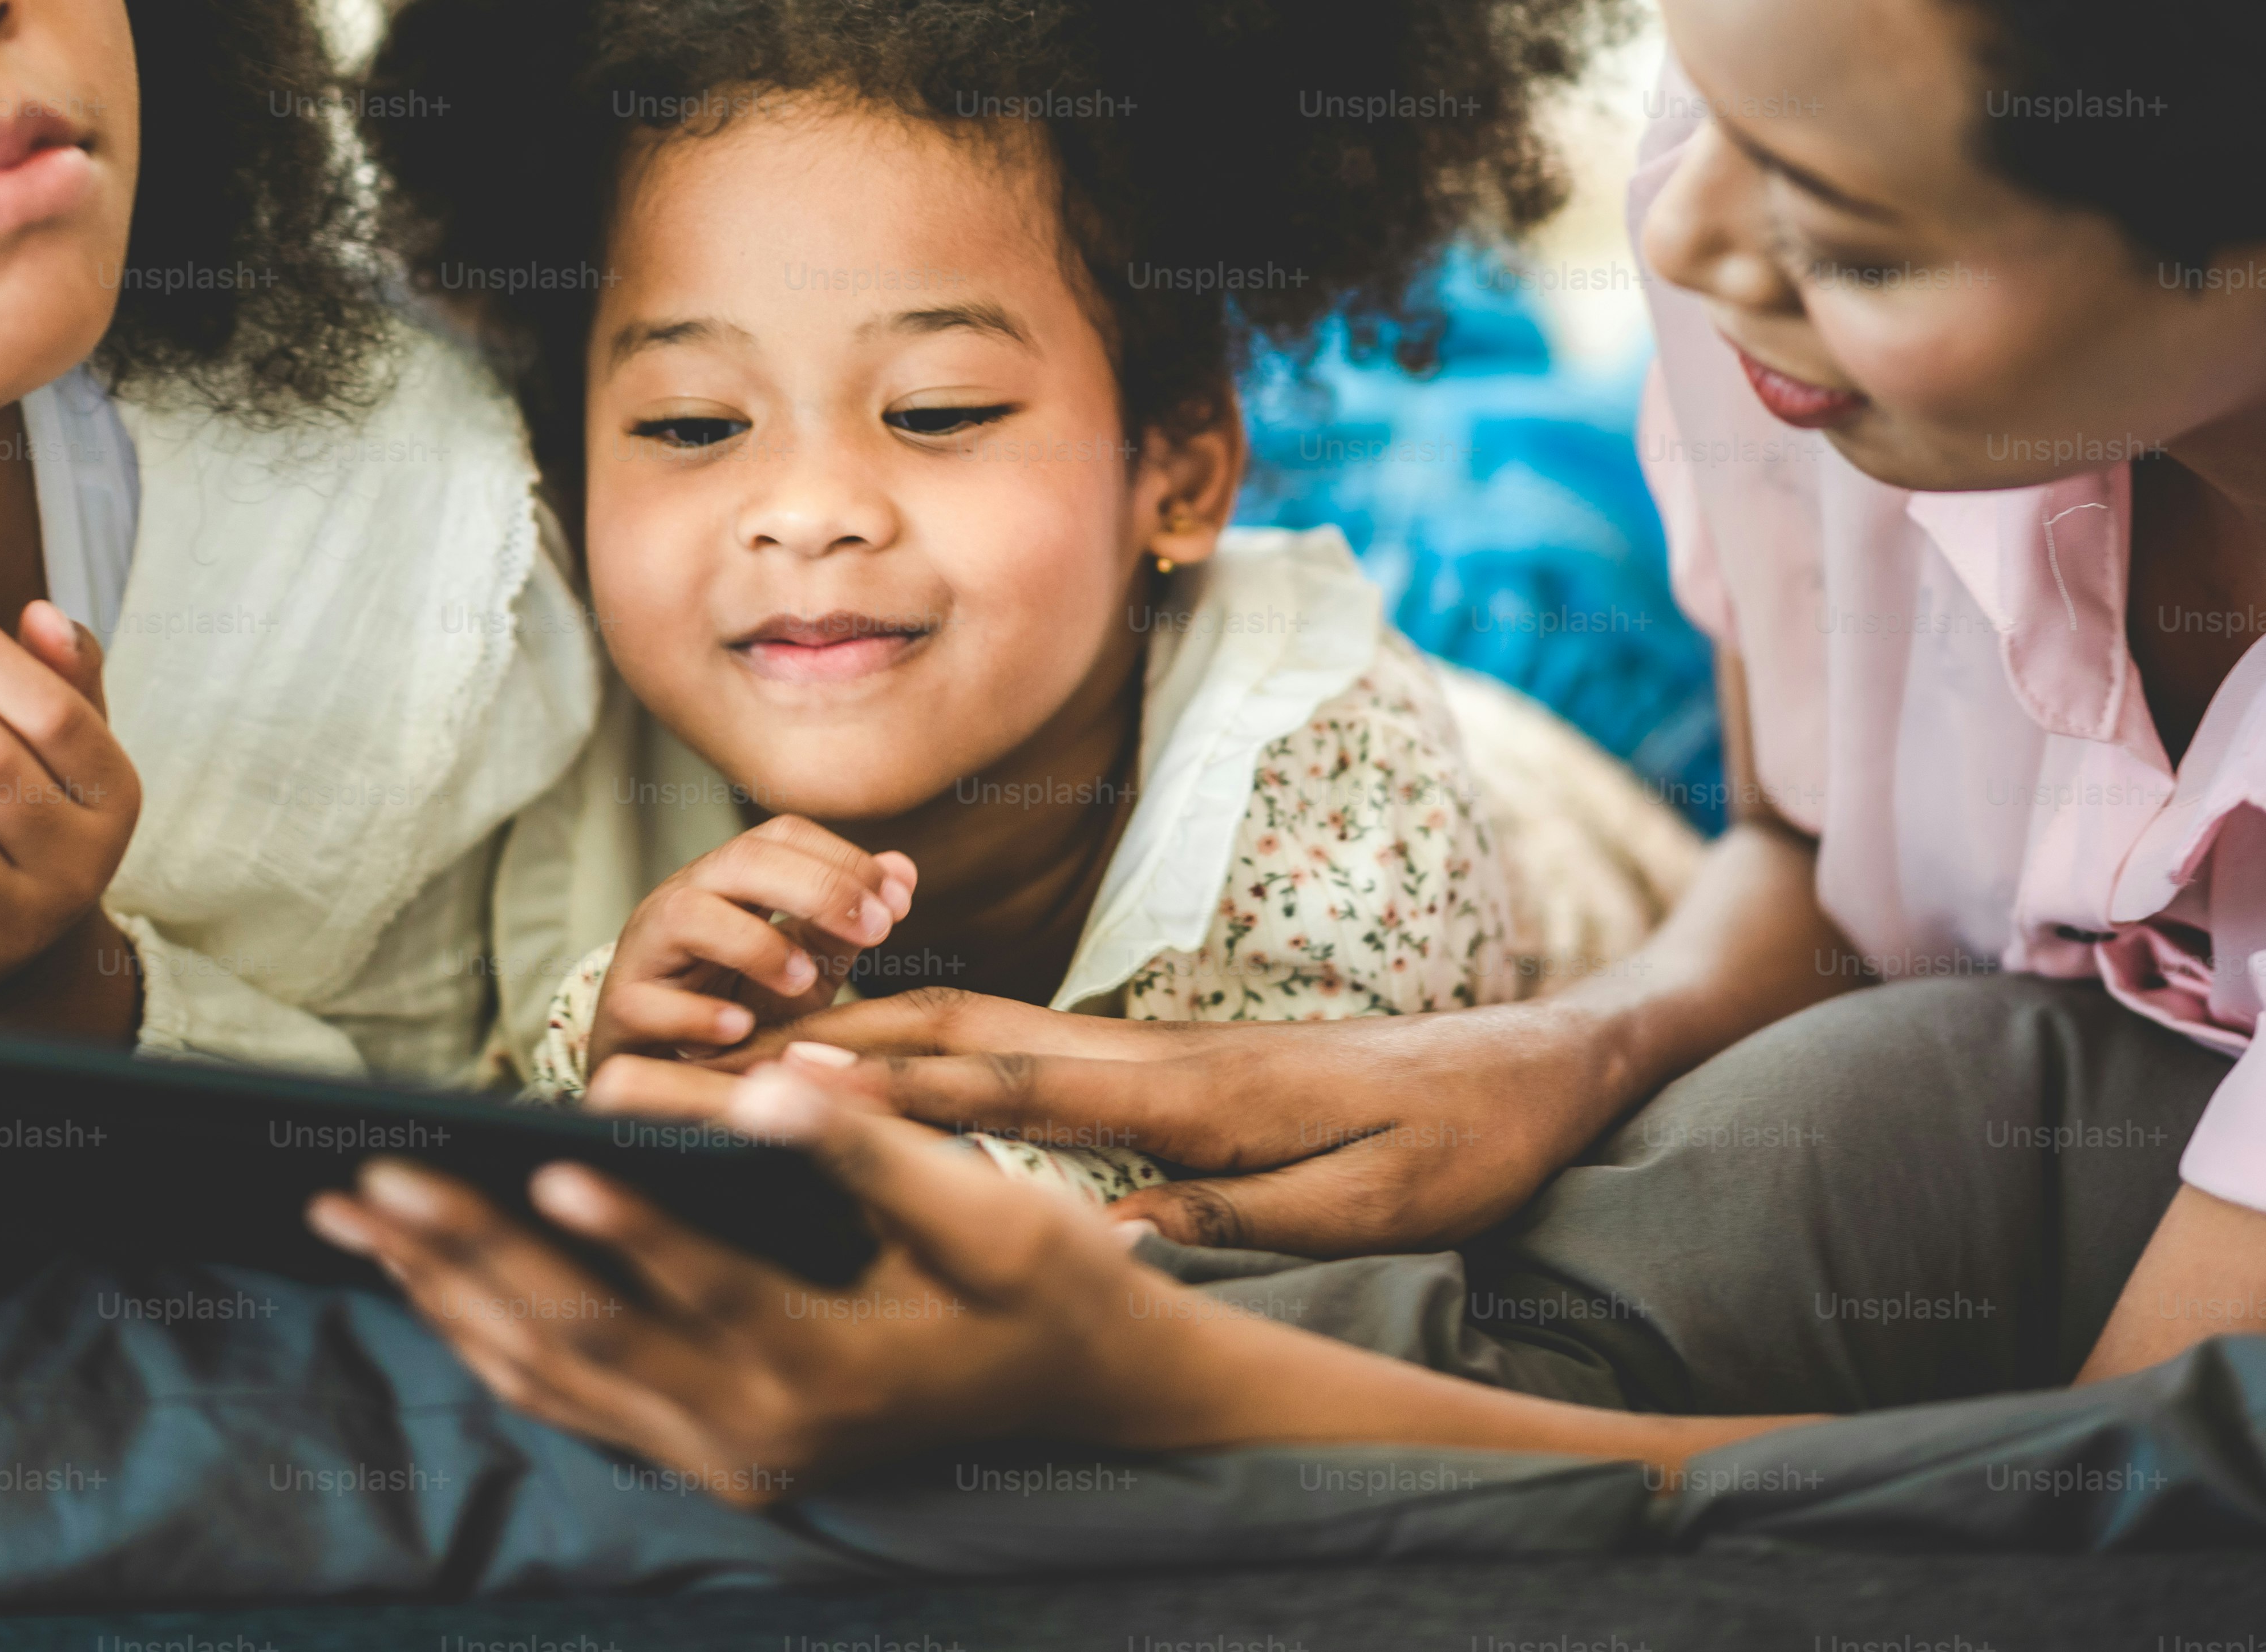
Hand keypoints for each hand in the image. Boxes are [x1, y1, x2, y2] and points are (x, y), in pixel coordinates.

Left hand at [308, 1066, 1202, 1501]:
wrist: (1091, 1393)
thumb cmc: (1049, 1287)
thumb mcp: (993, 1212)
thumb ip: (871, 1151)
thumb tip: (769, 1087)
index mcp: (829, 1368)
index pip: (702, 1290)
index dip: (624, 1231)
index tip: (541, 1164)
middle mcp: (759, 1430)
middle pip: (586, 1339)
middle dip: (466, 1254)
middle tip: (369, 1180)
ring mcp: (728, 1452)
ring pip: (556, 1377)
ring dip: (446, 1295)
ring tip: (355, 1217)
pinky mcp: (713, 1448)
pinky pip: (574, 1400)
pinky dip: (490, 1338)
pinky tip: (428, 1284)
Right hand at [584, 816, 914, 1070]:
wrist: (662, 1070)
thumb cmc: (735, 1009)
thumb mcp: (802, 967)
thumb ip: (843, 923)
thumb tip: (903, 869)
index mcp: (730, 881)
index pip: (783, 836)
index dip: (844, 859)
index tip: (897, 900)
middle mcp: (685, 899)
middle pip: (744, 859)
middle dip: (819, 888)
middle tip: (877, 929)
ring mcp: (647, 951)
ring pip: (690, 913)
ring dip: (757, 943)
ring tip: (804, 980)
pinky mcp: (621, 1009)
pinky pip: (649, 1001)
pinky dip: (700, 1015)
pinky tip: (740, 1029)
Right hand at [751, 988, 1629, 1255]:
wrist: (1534, 1067)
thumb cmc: (1462, 1142)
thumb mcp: (1377, 1203)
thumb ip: (1244, 1216)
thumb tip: (1111, 1239)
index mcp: (1199, 1092)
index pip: (1019, 1086)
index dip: (902, 1088)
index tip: (794, 1081)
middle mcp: (1160, 1054)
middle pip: (975, 1029)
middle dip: (849, 1035)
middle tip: (731, 1048)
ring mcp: (1161, 1050)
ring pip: (992, 1026)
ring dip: (882, 1029)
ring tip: (769, 1042)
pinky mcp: (1172, 1064)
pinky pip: (1030, 1051)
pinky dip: (942, 1050)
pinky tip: (890, 1065)